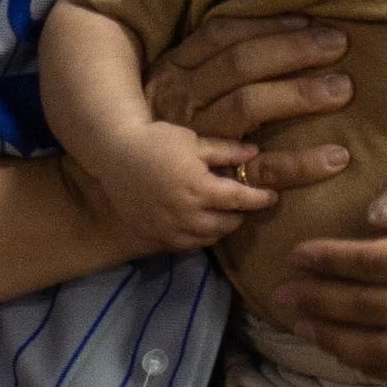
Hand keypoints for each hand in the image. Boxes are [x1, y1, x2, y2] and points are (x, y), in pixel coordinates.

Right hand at [79, 122, 274, 259]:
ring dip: (221, 227)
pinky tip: (199, 223)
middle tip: (242, 203)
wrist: (115, 155)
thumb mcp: (193, 141)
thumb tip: (255, 154)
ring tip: (223, 213)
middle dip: (239, 214)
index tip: (272, 196)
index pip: (239, 200)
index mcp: (198, 187)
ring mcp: (169, 229)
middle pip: (227, 224)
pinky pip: (186, 245)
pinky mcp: (155, 237)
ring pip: (208, 238)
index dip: (259, 199)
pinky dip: (199, 236)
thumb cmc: (156, 142)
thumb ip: (226, 151)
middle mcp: (186, 213)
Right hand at [146, 12, 353, 190]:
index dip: (266, 25)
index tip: (310, 20)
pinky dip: (299, 163)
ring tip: (342, 89)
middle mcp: (183, 99)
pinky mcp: (215, 180)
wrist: (132, 184)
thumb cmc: (166, 125)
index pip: (221, 35)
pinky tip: (334, 157)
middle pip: (240, 65)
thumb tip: (276, 29)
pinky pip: (261, 169)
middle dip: (292, 50)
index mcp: (175, 69)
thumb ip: (211, 61)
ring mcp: (198, 139)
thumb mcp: (176, 85)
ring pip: (248, 107)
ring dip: (298, 96)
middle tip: (339, 44)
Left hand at [275, 161, 386, 382]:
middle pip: (370, 310)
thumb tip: (373, 217)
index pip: (374, 264)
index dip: (329, 262)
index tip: (297, 257)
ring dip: (336, 340)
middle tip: (282, 294)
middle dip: (319, 302)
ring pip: (386, 351)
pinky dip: (376, 367)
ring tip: (303, 326)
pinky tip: (348, 355)